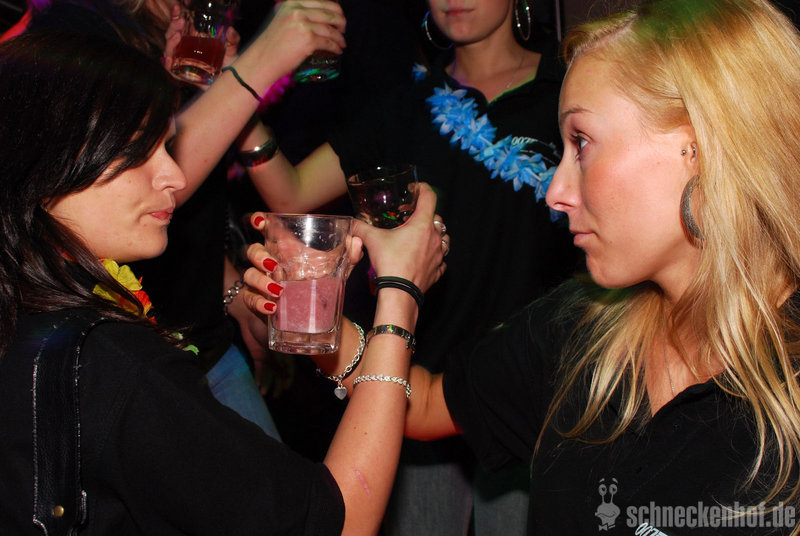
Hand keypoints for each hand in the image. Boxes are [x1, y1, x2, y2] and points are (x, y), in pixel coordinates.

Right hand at [162, 4, 240, 86]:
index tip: (177, 7)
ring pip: (169, 50)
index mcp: (193, 38)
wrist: (229, 83)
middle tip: (180, 22)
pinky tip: (168, 59)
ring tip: (177, 36)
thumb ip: (232, 40)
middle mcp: (185, 48)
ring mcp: (182, 61)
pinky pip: (171, 69)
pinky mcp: (183, 74)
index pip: (180, 24)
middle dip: (173, 27)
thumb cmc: (228, 65)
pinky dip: (167, 64)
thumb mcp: (232, 50)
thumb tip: (230, 30)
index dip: (176, 15)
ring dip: (170, 43)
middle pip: (172, 35)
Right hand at [241, 215, 362, 316]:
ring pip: (249, 275)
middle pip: (253, 251)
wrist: (310, 317)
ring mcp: (261, 282)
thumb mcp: (334, 272)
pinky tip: (271, 307)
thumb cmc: (317, 287)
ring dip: (260, 281)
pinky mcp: (258, 301)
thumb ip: (347, 256)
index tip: (260, 221)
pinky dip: (259, 302)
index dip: (258, 221)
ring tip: (277, 290)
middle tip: (273, 265)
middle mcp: (270, 264)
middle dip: (259, 256)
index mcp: (285, 251)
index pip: (266, 231)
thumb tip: (356, 241)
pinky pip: (250, 299)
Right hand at [247, 0, 345, 78]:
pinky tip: (338, 50)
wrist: (263, 59)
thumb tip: (320, 14)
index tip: (339, 16)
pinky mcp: (308, 40)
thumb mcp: (283, 18)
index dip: (335, 9)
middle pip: (330, 13)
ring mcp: (303, 24)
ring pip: (331, 29)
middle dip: (341, 22)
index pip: (322, 1)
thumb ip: (298, 12)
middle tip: (343, 29)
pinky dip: (336, 47)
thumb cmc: (273, 42)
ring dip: (340, 37)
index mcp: (292, 2)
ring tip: (342, 43)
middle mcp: (298, 10)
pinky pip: (329, 42)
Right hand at [352, 183, 447, 292]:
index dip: (423, 189)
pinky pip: (441, 259)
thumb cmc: (390, 263)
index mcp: (422, 225)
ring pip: (443, 238)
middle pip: (437, 218)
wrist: (399, 293)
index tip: (417, 188)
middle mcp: (434, 238)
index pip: (429, 197)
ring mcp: (439, 255)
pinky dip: (435, 256)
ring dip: (434, 235)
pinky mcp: (438, 270)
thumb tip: (352, 223)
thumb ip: (360, 228)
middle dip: (425, 215)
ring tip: (421, 237)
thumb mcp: (372, 241)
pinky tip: (424, 257)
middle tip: (411, 217)